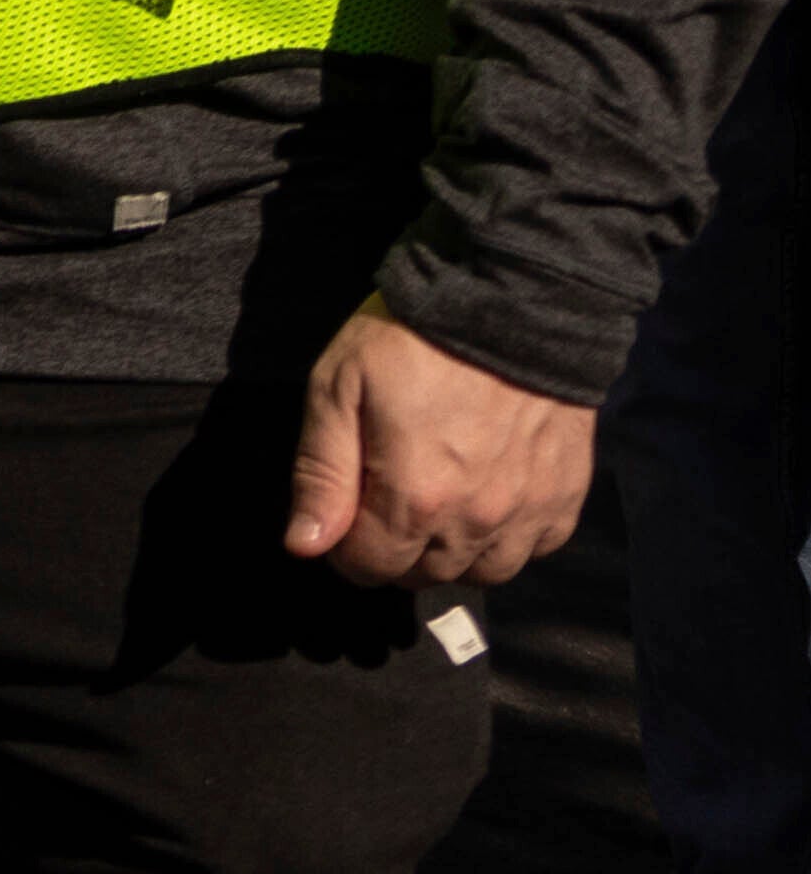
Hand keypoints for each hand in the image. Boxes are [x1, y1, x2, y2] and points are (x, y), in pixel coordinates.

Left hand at [285, 308, 596, 594]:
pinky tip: (488, 497)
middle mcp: (478, 519)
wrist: (515, 299)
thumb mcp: (338, 388)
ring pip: (484, 572)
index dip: (344, 547)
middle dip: (395, 548)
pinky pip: (535, 548)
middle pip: (424, 574)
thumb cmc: (412, 338)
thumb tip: (305, 545)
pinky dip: (508, 536)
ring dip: (453, 551)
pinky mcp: (568, 494)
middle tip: (388, 494)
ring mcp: (529, 510)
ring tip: (438, 500)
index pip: (369, 567)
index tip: (344, 512)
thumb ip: (321, 474)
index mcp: (415, 498)